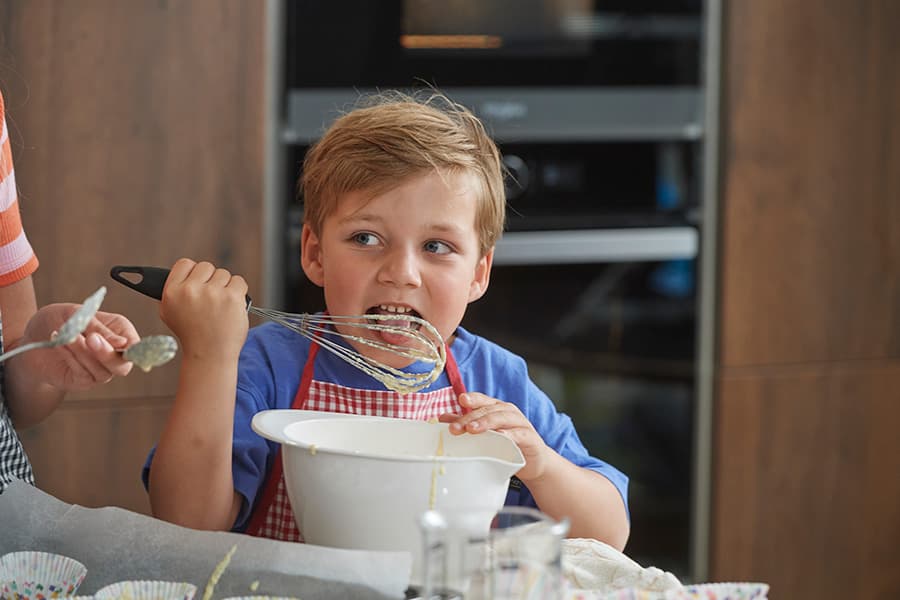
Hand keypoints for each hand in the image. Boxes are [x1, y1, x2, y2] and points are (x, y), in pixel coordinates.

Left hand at [14, 304, 140, 390]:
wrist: (33, 334)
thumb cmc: (61, 320)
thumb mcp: (79, 314)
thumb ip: (100, 328)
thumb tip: (123, 343)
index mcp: (121, 333)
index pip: (136, 347)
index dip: (135, 349)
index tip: (122, 343)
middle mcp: (114, 355)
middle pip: (123, 367)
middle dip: (107, 354)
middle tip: (91, 338)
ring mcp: (99, 371)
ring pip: (100, 370)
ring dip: (82, 352)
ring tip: (66, 334)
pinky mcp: (82, 381)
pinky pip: (81, 372)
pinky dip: (70, 356)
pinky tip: (58, 341)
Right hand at [160, 258, 248, 360]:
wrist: (210, 355)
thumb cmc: (192, 335)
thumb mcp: (169, 313)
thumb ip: (172, 291)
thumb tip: (180, 273)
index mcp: (172, 292)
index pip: (185, 263)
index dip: (193, 272)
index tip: (199, 283)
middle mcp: (190, 290)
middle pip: (206, 267)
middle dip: (211, 280)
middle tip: (211, 300)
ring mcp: (212, 293)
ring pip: (223, 274)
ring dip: (225, 287)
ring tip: (220, 306)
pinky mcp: (231, 297)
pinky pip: (239, 281)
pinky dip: (239, 291)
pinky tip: (232, 305)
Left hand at [439, 392, 551, 481]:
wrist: (534, 462)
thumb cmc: (506, 445)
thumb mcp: (485, 434)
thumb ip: (465, 424)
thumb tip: (442, 418)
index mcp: (496, 408)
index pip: (482, 400)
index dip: (472, 398)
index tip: (460, 400)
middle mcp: (507, 412)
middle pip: (487, 410)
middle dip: (470, 418)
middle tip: (455, 428)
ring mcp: (519, 423)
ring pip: (502, 418)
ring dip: (486, 423)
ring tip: (472, 429)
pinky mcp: (529, 437)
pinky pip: (518, 434)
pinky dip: (509, 434)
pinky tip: (500, 436)